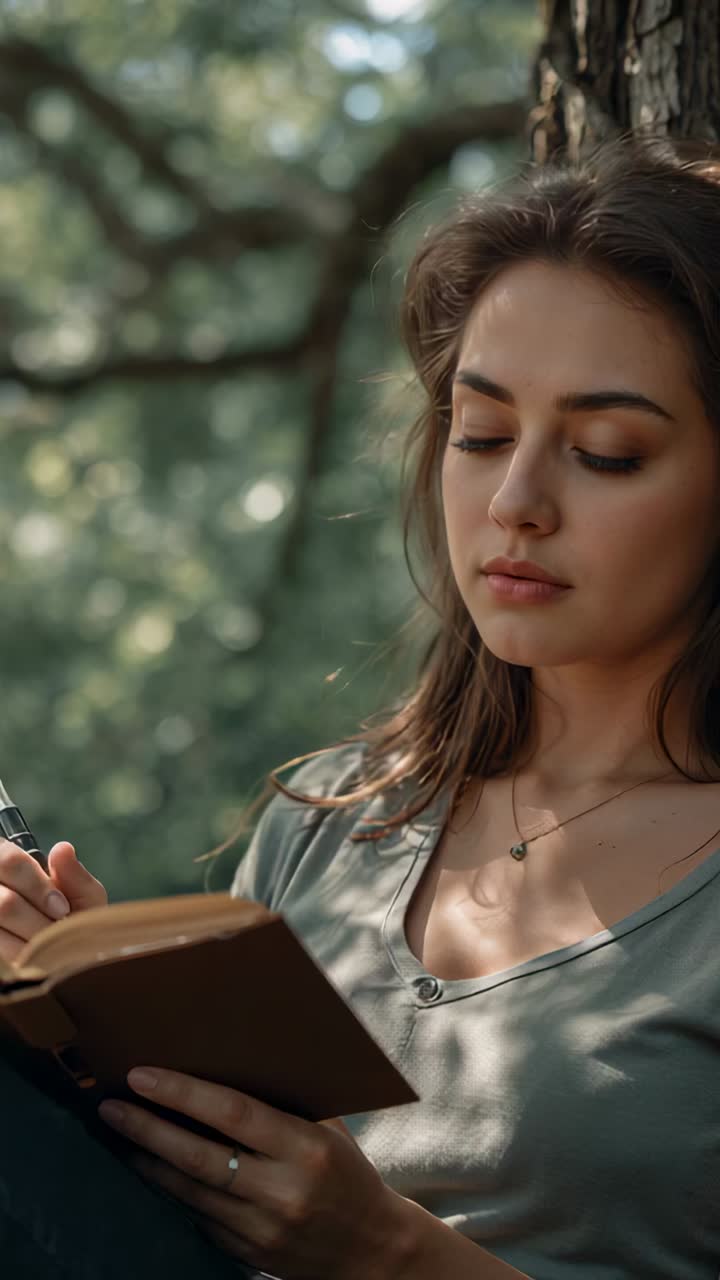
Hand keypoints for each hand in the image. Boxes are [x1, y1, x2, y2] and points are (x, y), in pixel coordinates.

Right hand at [0, 839, 107, 962]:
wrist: (70, 957)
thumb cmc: (75, 919)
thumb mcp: (84, 896)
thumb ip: (75, 875)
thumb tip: (62, 849)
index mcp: (9, 864)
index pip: (10, 862)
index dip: (37, 887)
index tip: (62, 909)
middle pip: (5, 901)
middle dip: (37, 921)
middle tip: (56, 932)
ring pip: (0, 919)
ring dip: (30, 941)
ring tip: (47, 945)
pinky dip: (19, 955)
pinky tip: (33, 956)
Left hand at [98, 1066, 411, 1279]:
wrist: (369, 1249)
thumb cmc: (346, 1172)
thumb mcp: (328, 1128)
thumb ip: (284, 1101)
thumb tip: (230, 1057)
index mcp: (305, 1148)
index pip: (233, 1114)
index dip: (183, 1093)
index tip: (143, 1076)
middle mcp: (281, 1190)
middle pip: (198, 1157)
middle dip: (147, 1129)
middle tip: (111, 1106)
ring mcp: (260, 1228)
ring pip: (188, 1192)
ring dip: (147, 1161)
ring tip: (118, 1134)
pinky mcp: (245, 1253)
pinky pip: (196, 1217)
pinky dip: (169, 1190)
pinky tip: (150, 1169)